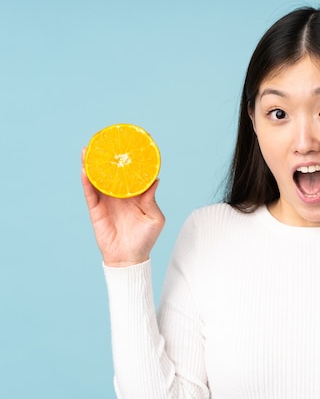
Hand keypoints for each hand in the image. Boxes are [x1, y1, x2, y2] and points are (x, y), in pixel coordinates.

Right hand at [81, 149, 164, 266]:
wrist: (130, 258)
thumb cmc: (145, 239)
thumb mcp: (155, 218)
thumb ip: (152, 200)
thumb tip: (155, 180)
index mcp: (135, 195)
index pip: (130, 175)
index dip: (129, 162)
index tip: (128, 147)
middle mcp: (119, 196)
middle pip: (111, 173)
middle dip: (107, 159)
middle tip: (104, 141)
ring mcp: (106, 202)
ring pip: (97, 180)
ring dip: (92, 165)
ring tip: (88, 150)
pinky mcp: (96, 210)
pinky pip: (90, 193)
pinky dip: (87, 182)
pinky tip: (85, 170)